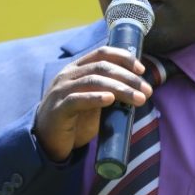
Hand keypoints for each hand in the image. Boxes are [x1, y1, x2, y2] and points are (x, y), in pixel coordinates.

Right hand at [34, 47, 152, 161]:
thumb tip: (138, 89)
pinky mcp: (58, 109)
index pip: (102, 54)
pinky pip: (77, 99)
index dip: (123, 58)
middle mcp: (68, 75)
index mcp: (77, 69)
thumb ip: (109, 92)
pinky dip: (95, 98)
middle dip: (128, 78)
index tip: (141, 70)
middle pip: (102, 67)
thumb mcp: (94, 101)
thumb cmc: (75, 119)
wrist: (47, 141)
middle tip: (147, 90)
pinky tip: (110, 100)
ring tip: (139, 99)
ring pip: (93, 81)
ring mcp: (61, 91)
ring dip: (120, 89)